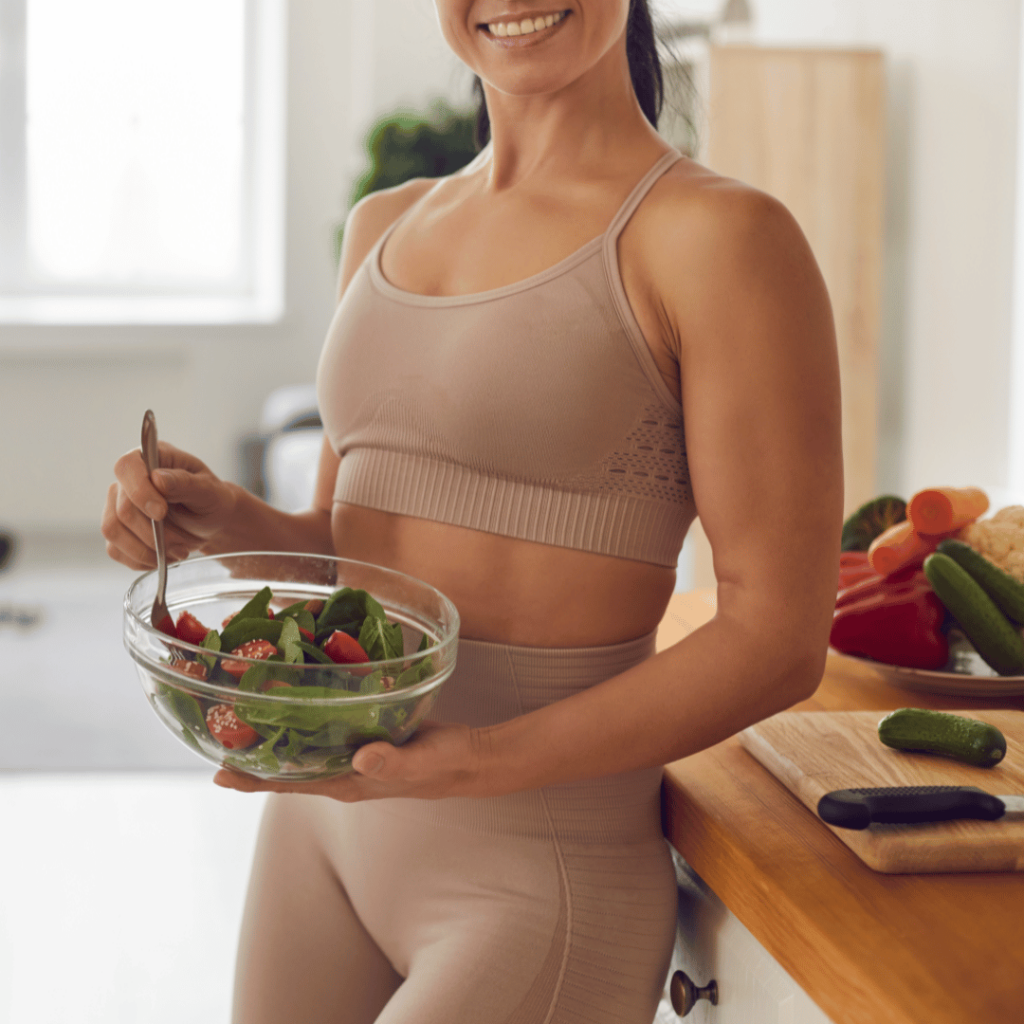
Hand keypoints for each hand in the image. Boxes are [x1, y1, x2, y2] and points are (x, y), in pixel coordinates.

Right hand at [101, 440, 238, 569]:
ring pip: (113, 531)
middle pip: (122, 509)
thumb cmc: (211, 499)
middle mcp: (128, 480)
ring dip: (147, 549)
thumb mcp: (209, 490)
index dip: (139, 492)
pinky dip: (141, 559)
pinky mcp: (117, 530)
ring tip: (176, 551)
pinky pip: (116, 550)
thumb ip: (185, 483)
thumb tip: (158, 478)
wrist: (210, 522)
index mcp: (150, 458)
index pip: (127, 467)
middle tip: (182, 543)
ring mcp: (116, 505)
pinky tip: (163, 556)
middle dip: (154, 534)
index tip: (161, 513)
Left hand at [212, 721, 490, 800]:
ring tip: (242, 711)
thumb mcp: (421, 762)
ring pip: (302, 746)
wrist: (469, 758)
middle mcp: (341, 772)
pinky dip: (304, 713)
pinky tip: (294, 693)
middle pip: (285, 767)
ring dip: (273, 733)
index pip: (290, 784)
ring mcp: (350, 755)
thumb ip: (392, 762)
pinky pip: (324, 726)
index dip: (254, 780)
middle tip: (215, 731)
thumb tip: (359, 757)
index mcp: (348, 783)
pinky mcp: (363, 734)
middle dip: (252, 755)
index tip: (218, 773)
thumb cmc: (444, 764)